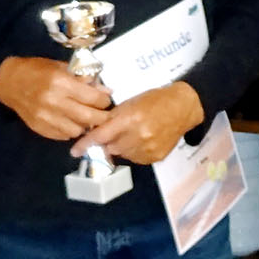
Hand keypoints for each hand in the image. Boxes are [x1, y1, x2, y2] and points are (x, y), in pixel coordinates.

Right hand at [0, 55, 113, 140]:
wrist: (9, 82)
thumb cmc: (37, 70)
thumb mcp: (61, 67)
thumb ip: (83, 79)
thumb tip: (105, 90)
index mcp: (61, 83)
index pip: (93, 98)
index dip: (105, 101)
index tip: (106, 100)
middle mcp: (54, 102)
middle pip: (89, 118)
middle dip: (101, 117)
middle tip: (104, 114)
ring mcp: (46, 118)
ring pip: (78, 130)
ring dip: (85, 126)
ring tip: (86, 118)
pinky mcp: (40, 128)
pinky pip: (63, 136)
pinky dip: (71, 130)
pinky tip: (70, 121)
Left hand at [79, 82, 204, 166]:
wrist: (183, 107)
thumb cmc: (154, 100)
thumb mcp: (130, 103)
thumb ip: (112, 118)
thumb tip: (94, 131)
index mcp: (130, 119)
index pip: (101, 136)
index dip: (86, 144)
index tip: (74, 151)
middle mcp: (138, 137)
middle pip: (110, 147)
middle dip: (108, 142)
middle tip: (115, 133)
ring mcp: (148, 149)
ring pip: (123, 154)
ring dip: (121, 147)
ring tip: (133, 134)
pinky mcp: (156, 157)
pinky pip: (136, 159)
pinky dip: (134, 151)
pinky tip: (143, 140)